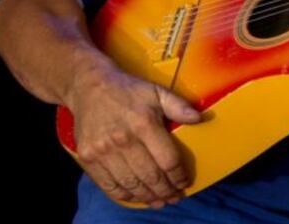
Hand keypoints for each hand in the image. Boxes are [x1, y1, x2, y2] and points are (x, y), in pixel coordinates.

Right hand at [68, 62, 201, 206]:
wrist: (89, 87)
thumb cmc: (128, 91)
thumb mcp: (157, 92)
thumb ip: (179, 106)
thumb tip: (200, 118)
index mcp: (144, 124)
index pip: (167, 160)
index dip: (178, 176)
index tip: (184, 182)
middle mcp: (123, 140)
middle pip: (150, 177)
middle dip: (166, 191)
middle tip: (174, 197)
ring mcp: (103, 151)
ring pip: (130, 184)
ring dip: (147, 197)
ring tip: (159, 201)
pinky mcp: (88, 157)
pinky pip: (108, 185)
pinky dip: (124, 195)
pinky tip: (136, 196)